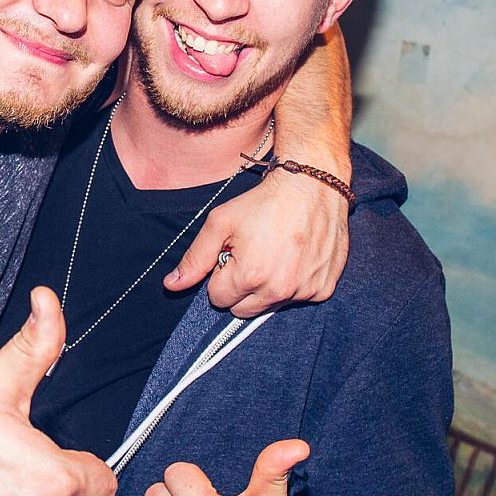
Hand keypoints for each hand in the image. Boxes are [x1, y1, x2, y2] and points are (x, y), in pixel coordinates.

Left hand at [167, 168, 349, 315]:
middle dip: (240, 288)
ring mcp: (305, 291)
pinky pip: (299, 298)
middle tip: (251, 256)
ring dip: (267, 287)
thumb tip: (172, 285)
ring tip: (274, 253)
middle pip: (243, 310)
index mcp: (250, 276)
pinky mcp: (323, 287)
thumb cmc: (264, 201)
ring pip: (270, 305)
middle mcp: (279, 290)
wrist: (313, 185)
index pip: (218, 298)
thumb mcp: (220, 223)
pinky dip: (294, 283)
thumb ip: (194, 258)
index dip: (220, 275)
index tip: (231, 255)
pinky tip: (295, 257)